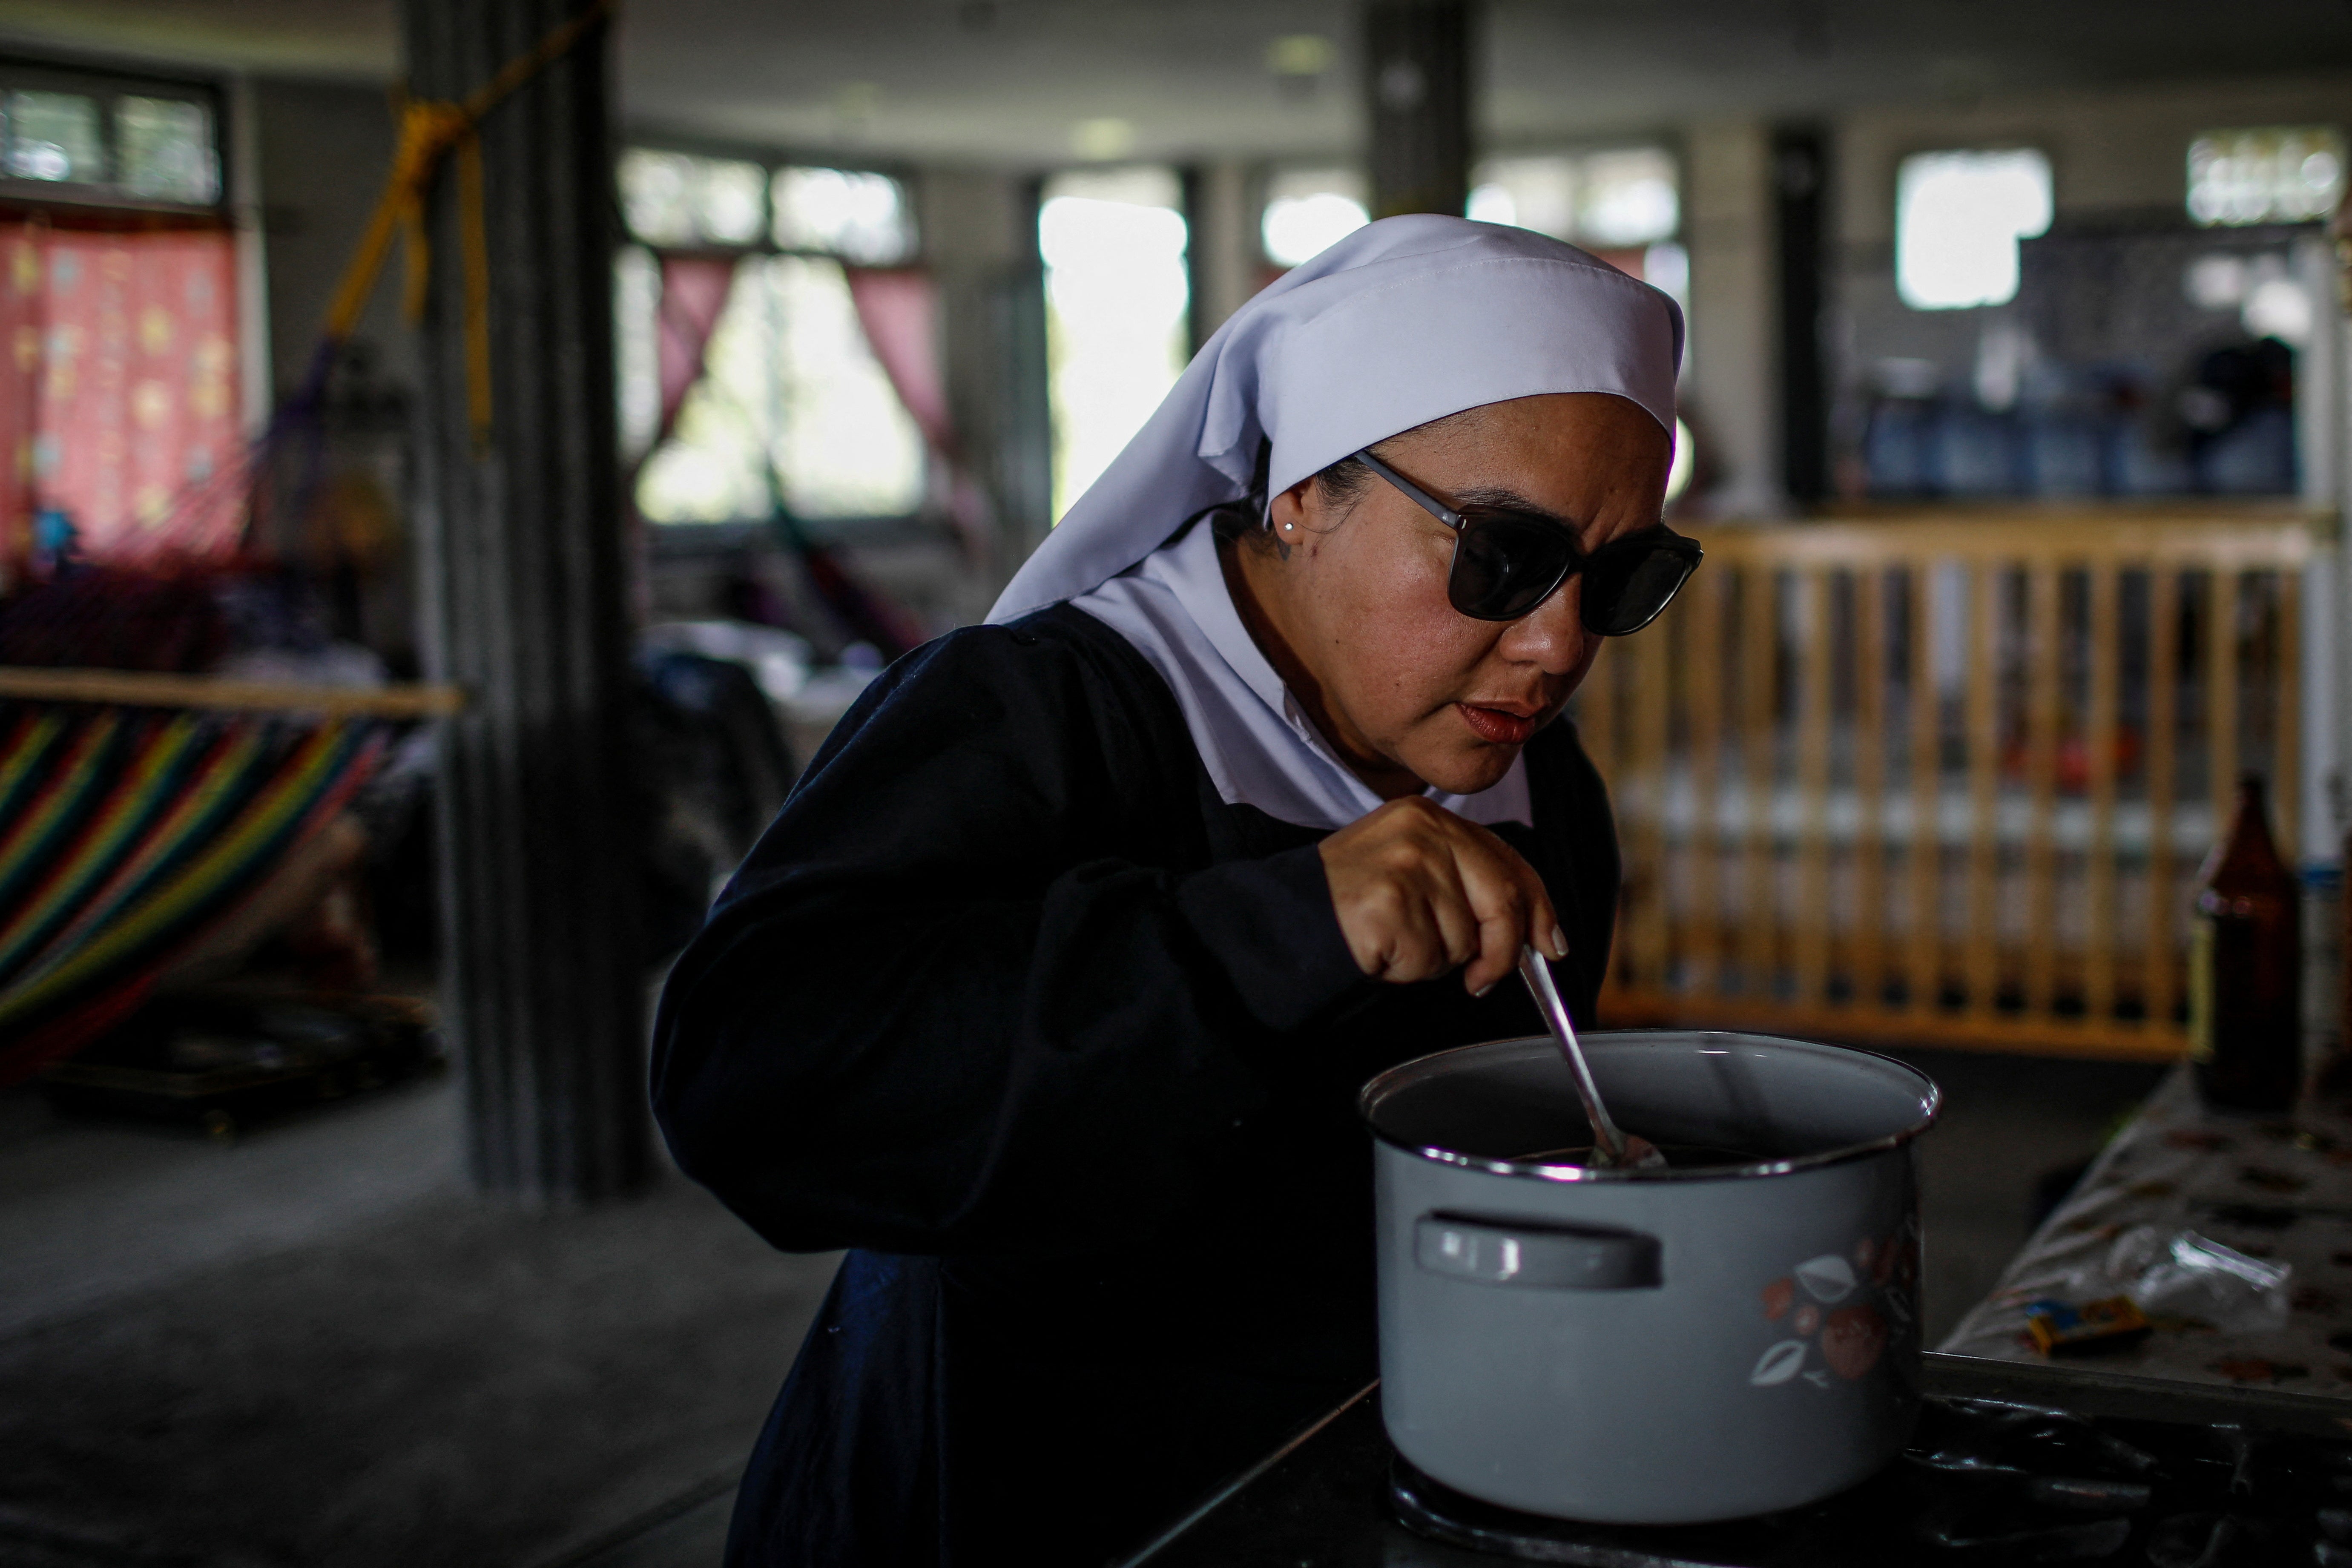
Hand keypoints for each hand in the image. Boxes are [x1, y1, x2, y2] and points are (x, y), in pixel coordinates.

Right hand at [1318, 797, 1566, 994]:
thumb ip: (1466, 886)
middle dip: (1500, 952)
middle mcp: (1422, 831)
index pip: (1508, 861)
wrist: (1282, 918)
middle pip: (1500, 901)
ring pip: (1463, 939)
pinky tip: (1379, 951)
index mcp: (1430, 818)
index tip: (1549, 946)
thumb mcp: (1413, 872)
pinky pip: (1428, 958)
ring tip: (1394, 941)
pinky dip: (1407, 970)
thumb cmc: (1349, 903)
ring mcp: (1406, 865)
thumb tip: (1533, 934)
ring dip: (1435, 959)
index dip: (1537, 908)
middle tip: (1480, 979)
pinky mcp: (1388, 903)